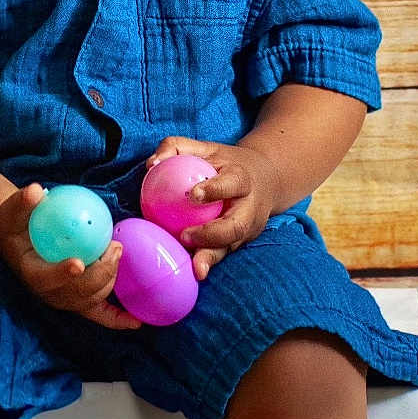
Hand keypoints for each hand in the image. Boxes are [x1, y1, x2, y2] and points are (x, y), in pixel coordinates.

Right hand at [0, 184, 141, 330]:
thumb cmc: (16, 225)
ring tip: (117, 250)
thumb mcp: (13, 211)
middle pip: (79, 292)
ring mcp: (64, 299)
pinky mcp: (77, 300)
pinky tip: (136, 321)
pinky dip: (118, 319)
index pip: (47, 278)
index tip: (78, 263)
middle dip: (102, 272)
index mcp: (32, 273)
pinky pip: (99, 314)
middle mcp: (48, 293)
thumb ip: (23, 202)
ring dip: (110, 279)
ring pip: (93, 299)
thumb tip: (37, 191)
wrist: (17, 241)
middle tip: (114, 246)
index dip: (62, 274)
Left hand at [146, 137, 279, 280]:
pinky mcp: (241, 242)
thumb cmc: (226, 163)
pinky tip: (192, 271)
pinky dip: (208, 262)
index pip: (232, 184)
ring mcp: (248, 228)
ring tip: (196, 268)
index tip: (193, 195)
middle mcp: (249, 207)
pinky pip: (223, 253)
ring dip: (212, 257)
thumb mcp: (206, 149)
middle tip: (186, 236)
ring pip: (232, 246)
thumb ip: (178, 148)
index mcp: (242, 179)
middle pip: (237, 225)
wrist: (266, 180)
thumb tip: (151, 164)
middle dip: (213, 234)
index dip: (215, 190)